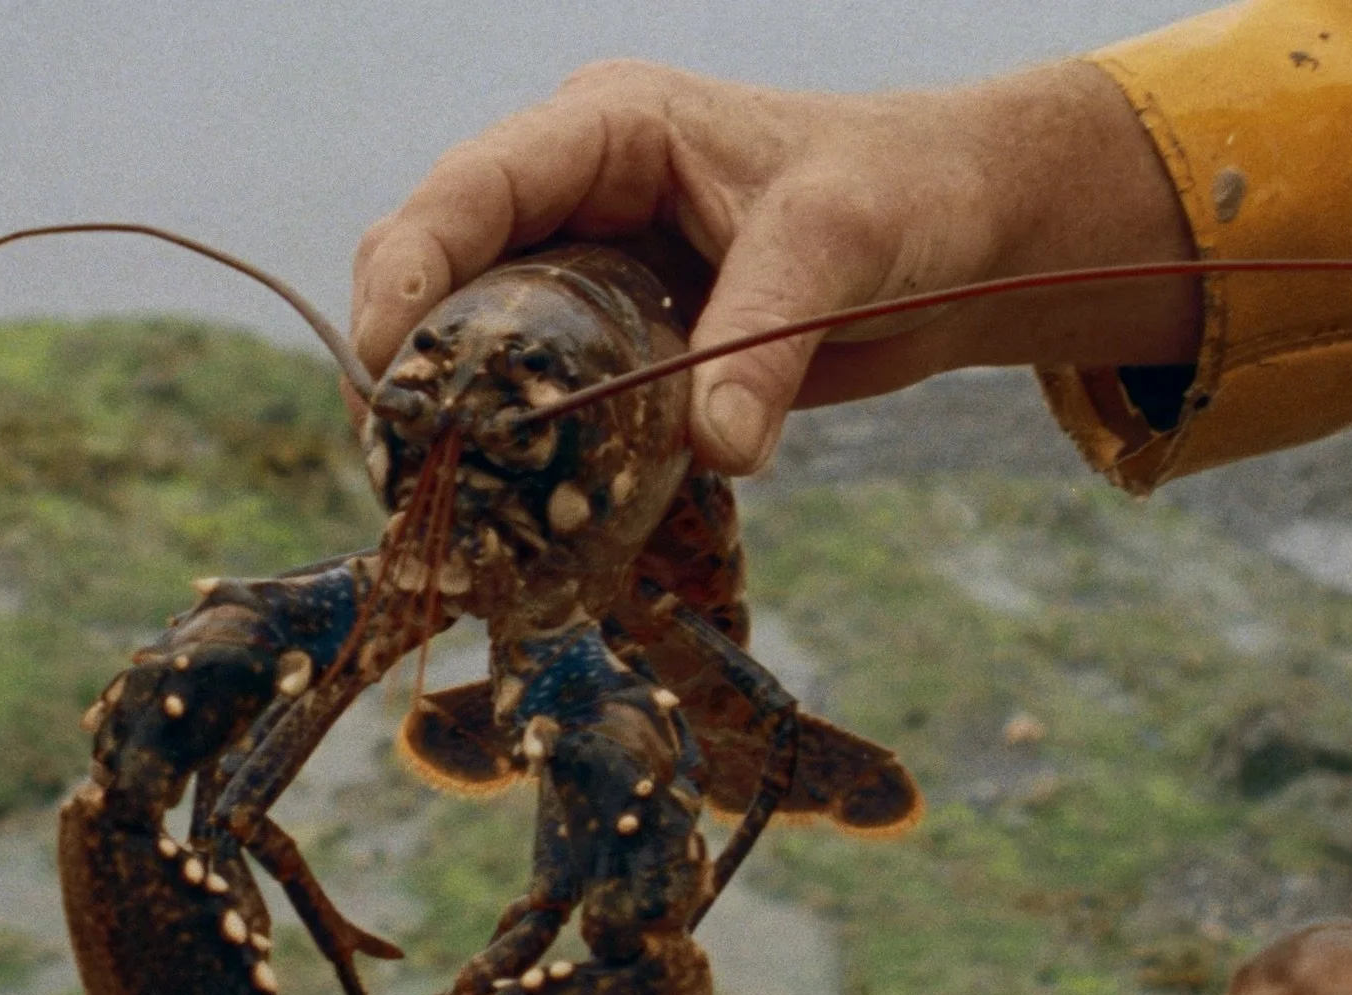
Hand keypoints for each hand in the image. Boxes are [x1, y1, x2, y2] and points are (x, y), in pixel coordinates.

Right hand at [350, 59, 1197, 473]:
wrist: (965, 236)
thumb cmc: (908, 195)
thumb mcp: (839, 247)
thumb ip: (766, 339)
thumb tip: (716, 448)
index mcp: (608, 131)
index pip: (473, 189)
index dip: (410, 269)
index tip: (385, 364)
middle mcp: (577, 194)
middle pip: (445, 266)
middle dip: (411, 356)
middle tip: (397, 457)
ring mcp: (591, 269)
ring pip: (481, 337)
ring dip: (457, 412)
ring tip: (435, 496)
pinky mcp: (617, 338)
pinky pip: (544, 389)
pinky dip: (524, 444)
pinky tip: (513, 506)